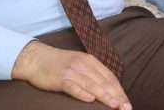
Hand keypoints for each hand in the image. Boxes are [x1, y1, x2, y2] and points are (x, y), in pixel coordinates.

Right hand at [11, 41, 130, 109]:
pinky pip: (73, 87)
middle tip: (126, 108)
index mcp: (90, 61)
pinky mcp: (60, 79)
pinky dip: (82, 93)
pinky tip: (90, 99)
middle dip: (116, 96)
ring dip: (104, 96)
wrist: (36, 58)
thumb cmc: (59, 64)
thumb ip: (93, 74)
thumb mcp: (79, 64)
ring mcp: (72, 71)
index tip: (127, 103)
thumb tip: (109, 90)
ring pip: (92, 85)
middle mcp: (83, 65)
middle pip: (104, 82)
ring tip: (115, 106)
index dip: (120, 91)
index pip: (110, 77)